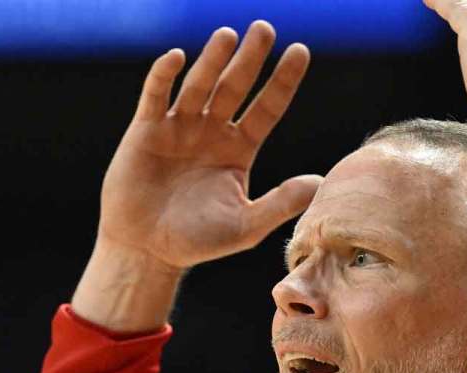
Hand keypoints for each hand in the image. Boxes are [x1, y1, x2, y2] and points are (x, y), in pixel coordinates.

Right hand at [97, 21, 322, 271]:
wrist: (146, 250)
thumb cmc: (196, 241)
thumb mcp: (246, 226)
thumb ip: (281, 203)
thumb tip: (320, 183)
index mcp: (238, 149)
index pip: (267, 107)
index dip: (283, 81)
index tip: (300, 51)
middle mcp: (211, 131)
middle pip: (235, 87)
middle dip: (249, 58)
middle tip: (264, 28)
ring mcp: (178, 127)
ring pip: (199, 85)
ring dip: (212, 60)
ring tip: (228, 35)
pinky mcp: (146, 130)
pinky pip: (156, 95)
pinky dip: (165, 75)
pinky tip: (178, 57)